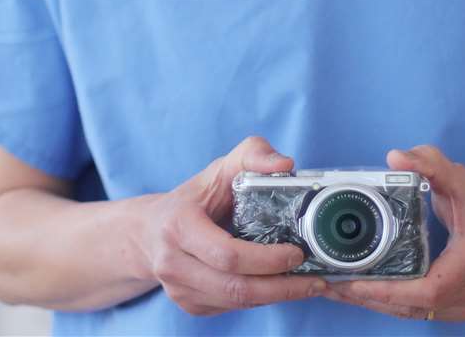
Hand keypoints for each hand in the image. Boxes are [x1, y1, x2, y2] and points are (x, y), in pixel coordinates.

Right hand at [139, 136, 323, 316]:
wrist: (150, 231)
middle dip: (281, 287)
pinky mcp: (189, 305)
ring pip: (236, 302)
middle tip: (315, 280)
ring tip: (307, 286)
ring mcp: (178, 289)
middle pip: (235, 287)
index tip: (296, 253)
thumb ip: (253, 155)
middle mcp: (172, 262)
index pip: (227, 254)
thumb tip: (286, 164)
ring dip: (276, 297)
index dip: (266, 260)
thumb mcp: (219, 169)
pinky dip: (260, 300)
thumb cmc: (193, 199)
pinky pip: (232, 308)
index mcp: (179, 226)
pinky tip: (278, 287)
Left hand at [317, 145, 464, 323]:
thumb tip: (395, 156)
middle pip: (414, 308)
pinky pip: (419, 312)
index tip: (353, 282)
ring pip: (414, 314)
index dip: (389, 290)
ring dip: (375, 304)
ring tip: (336, 290)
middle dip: (370, 298)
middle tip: (330, 284)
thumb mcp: (461, 178)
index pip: (428, 290)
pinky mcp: (460, 311)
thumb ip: (431, 163)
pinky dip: (390, 304)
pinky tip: (364, 294)